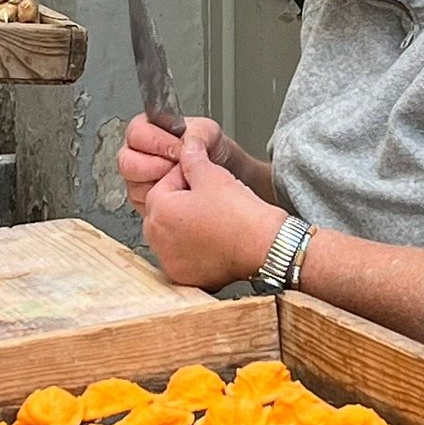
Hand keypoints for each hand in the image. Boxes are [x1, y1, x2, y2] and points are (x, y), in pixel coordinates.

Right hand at [116, 114, 229, 214]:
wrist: (217, 173)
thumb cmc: (208, 150)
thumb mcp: (209, 132)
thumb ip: (198, 132)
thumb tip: (188, 140)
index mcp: (144, 131)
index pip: (136, 134)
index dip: (157, 142)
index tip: (176, 149)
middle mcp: (135, 154)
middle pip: (127, 163)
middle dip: (155, 167)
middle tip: (176, 168)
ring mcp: (136, 180)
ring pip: (133, 187)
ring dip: (160, 185)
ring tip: (180, 180)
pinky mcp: (143, 201)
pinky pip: (143, 205)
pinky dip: (163, 202)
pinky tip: (178, 194)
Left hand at [143, 134, 285, 289]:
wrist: (265, 246)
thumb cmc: (240, 216)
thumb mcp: (213, 175)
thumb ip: (192, 158)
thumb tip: (186, 148)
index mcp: (159, 212)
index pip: (163, 185)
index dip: (186, 178)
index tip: (204, 181)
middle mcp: (158, 240)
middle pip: (164, 211)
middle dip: (182, 203)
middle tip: (210, 200)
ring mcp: (170, 261)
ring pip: (172, 234)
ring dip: (186, 225)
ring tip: (213, 219)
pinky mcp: (185, 276)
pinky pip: (183, 256)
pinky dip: (194, 248)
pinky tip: (213, 239)